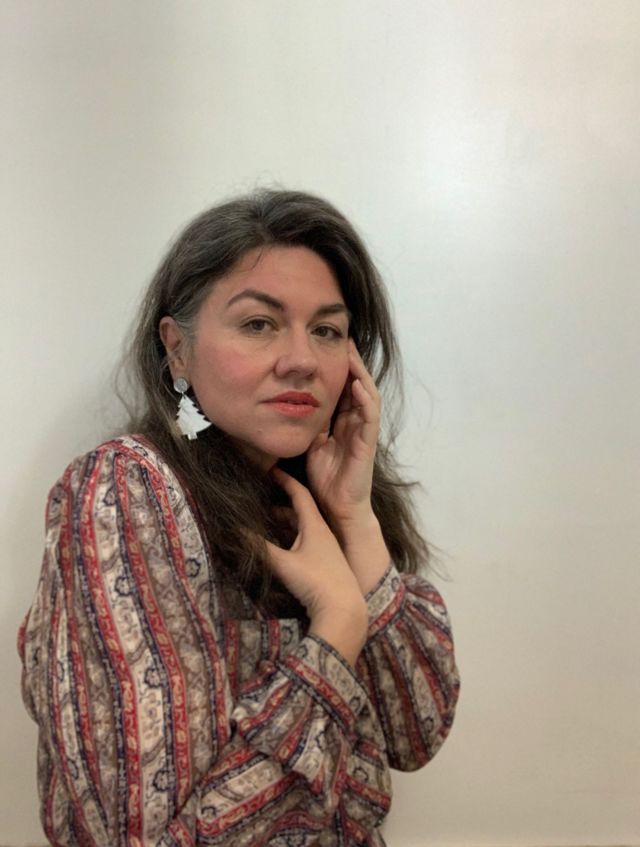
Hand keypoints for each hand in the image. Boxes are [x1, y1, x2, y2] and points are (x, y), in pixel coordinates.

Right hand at [265, 469, 366, 663]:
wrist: (344, 610)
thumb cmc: (315, 581)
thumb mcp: (283, 563)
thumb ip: (259, 547)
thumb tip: (235, 530)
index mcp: (314, 525)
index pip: (300, 494)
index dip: (285, 480)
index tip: (271, 470)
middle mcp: (322, 533)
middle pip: (299, 511)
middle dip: (280, 502)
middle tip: (261, 496)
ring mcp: (325, 549)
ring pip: (302, 528)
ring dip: (284, 523)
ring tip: (264, 519)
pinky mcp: (325, 563)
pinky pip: (305, 542)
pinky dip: (291, 538)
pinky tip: (279, 545)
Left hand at [306, 340, 379, 528]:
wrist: (338, 509)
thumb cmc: (326, 481)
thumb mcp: (310, 446)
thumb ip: (306, 427)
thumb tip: (283, 411)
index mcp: (342, 423)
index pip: (342, 389)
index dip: (338, 369)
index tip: (328, 346)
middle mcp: (355, 424)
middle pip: (357, 386)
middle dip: (352, 363)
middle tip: (344, 340)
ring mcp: (364, 432)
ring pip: (367, 396)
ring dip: (360, 374)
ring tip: (352, 354)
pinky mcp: (368, 443)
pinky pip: (370, 417)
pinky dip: (365, 399)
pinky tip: (357, 385)